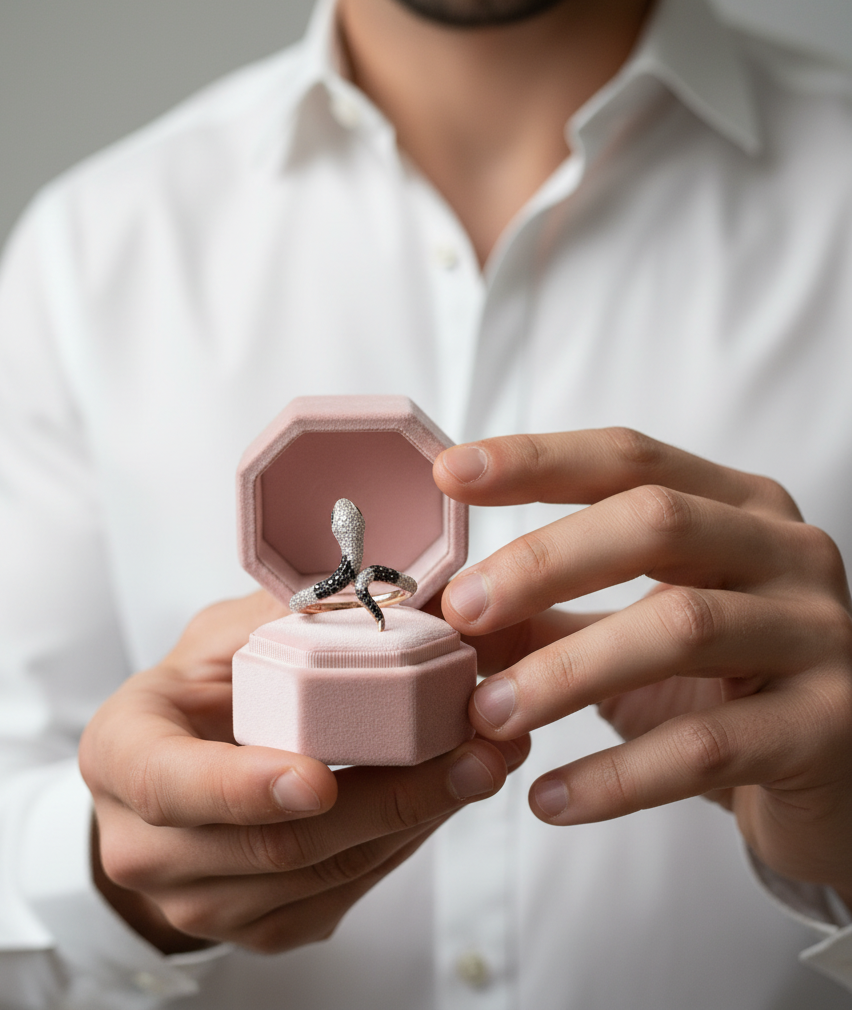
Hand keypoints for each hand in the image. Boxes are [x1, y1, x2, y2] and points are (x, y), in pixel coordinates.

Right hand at [79, 591, 523, 953]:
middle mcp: (147, 845)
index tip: (318, 776)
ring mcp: (201, 900)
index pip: (171, 783)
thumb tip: (392, 584)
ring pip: (325, 874)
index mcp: (123, 755)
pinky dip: (404, 843)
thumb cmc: (197, 695)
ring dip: (416, 819)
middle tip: (470, 750)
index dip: (244, 787)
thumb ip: (285, 617)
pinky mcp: (258, 927)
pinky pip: (344, 893)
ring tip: (485, 762)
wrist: (170, 780)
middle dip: (385, 800)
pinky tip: (447, 795)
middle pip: (274, 844)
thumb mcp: (221, 638)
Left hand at [434, 428, 851, 905]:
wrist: (835, 778)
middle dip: (543, 561)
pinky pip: (709, 746)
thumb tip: (447, 609)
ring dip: (565, 672)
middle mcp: (787, 551)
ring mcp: (819, 633)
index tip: (450, 474)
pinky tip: (550, 799)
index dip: (537, 460)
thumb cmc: (719, 685)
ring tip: (487, 715)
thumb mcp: (631, 630)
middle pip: (657, 523)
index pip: (630, 460)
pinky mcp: (830, 726)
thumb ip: (548, 610)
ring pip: (679, 627)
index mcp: (736, 506)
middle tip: (461, 611)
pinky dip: (617, 775)